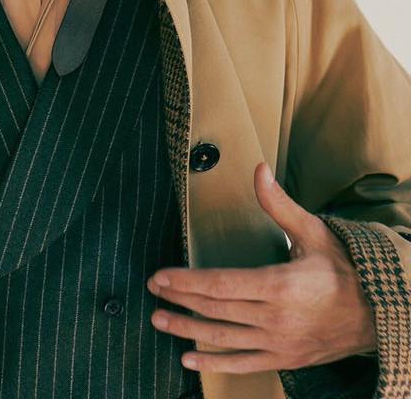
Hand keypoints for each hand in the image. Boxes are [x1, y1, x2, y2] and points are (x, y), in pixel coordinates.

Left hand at [146, 161, 376, 373]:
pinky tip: (190, 357)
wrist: (379, 312)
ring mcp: (280, 342)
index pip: (221, 284)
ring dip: (187, 329)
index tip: (160, 276)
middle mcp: (277, 317)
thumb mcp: (312, 231)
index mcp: (280, 285)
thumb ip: (279, 204)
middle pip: (216, 309)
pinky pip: (242, 362)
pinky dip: (214, 362)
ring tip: (160, 320)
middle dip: (179, 299)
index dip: (186, 281)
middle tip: (153, 291)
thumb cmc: (344, 268)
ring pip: (223, 337)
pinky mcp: (285, 358)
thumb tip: (259, 170)